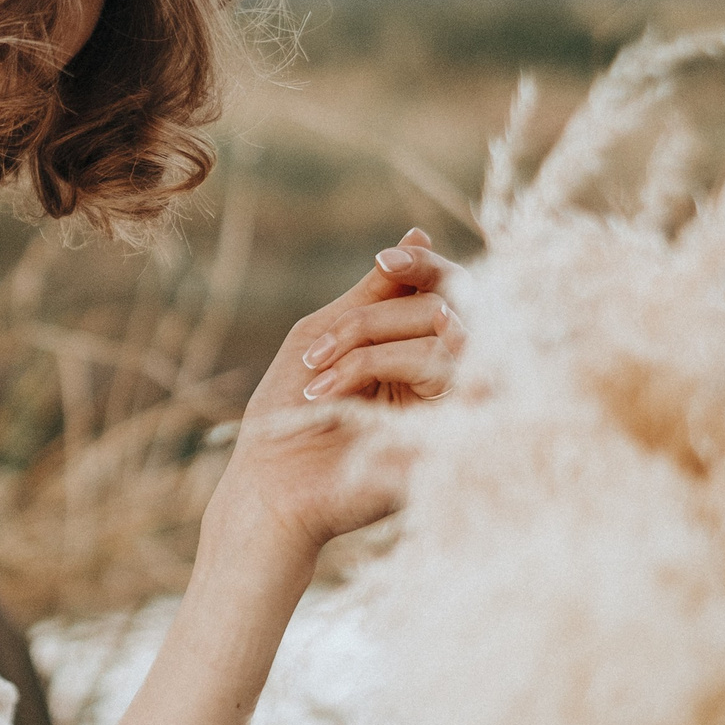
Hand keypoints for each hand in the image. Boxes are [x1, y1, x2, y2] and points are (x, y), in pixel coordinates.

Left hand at [210, 228, 467, 554]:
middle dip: (371, 319)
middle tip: (316, 350)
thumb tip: (419, 236)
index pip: (448, 294)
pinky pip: (447, 375)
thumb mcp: (323, 335)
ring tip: (316, 382)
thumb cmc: (289, 415)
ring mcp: (452, 408)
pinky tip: (331, 397)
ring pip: (448, 336)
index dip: (426, 268)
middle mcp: (443, 377)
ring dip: (367, 348)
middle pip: (447, 308)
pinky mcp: (452, 438)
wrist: (271, 488)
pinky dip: (381, 369)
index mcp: (416, 350)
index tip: (384, 263)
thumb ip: (374, 293)